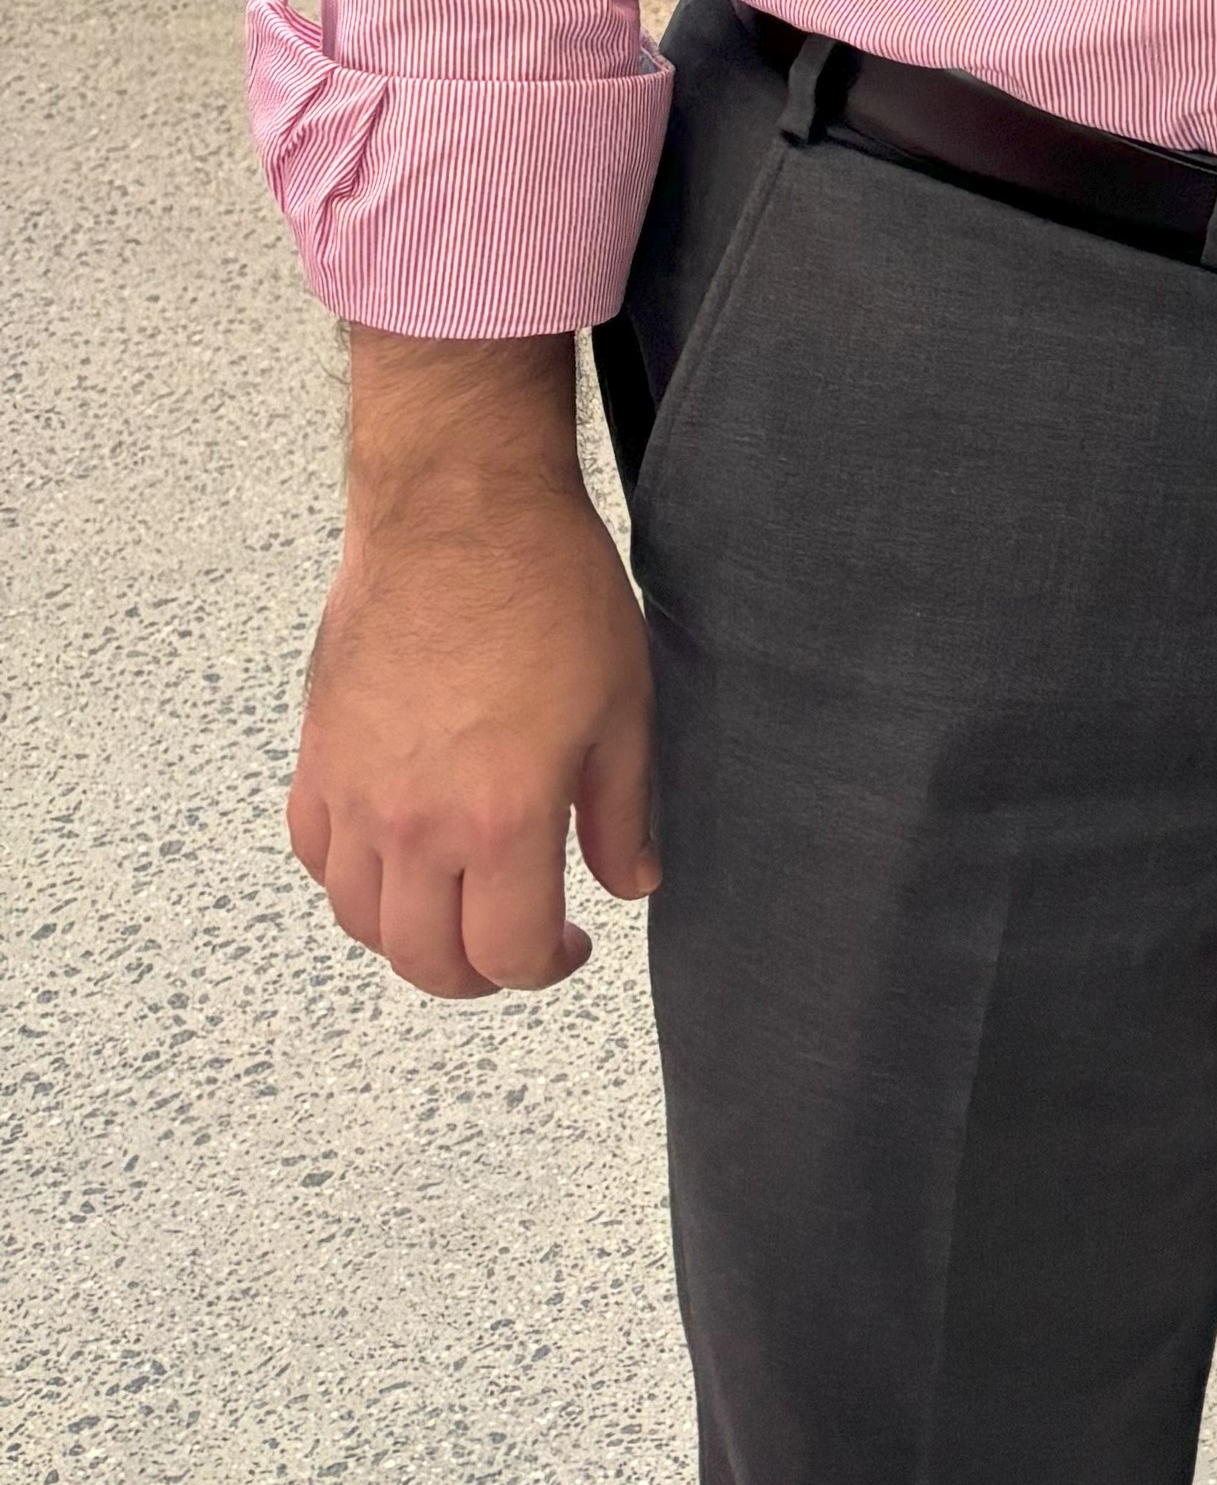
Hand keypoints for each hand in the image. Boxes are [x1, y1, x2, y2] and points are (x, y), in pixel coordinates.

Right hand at [286, 336, 655, 998]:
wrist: (459, 509)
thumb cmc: (552, 592)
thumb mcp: (622, 703)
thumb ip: (623, 810)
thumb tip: (630, 884)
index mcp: (502, 816)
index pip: (507, 954)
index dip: (545, 968)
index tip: (571, 945)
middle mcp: (415, 823)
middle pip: (425, 960)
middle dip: (477, 975)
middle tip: (515, 945)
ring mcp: (356, 794)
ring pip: (361, 921)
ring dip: (411, 937)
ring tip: (459, 907)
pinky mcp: (317, 756)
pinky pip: (318, 857)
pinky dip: (353, 880)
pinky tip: (397, 858)